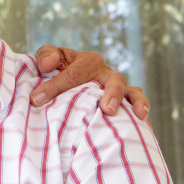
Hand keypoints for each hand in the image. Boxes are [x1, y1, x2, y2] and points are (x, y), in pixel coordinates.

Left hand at [31, 45, 148, 120]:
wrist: (66, 84)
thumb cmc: (56, 71)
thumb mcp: (48, 59)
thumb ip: (46, 56)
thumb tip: (47, 65)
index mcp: (88, 61)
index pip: (74, 74)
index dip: (55, 86)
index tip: (37, 100)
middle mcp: (106, 74)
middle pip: (114, 80)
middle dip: (112, 94)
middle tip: (107, 109)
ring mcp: (118, 89)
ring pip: (132, 92)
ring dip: (136, 102)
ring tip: (140, 116)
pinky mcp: (124, 104)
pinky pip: (136, 108)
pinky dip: (141, 117)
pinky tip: (146, 128)